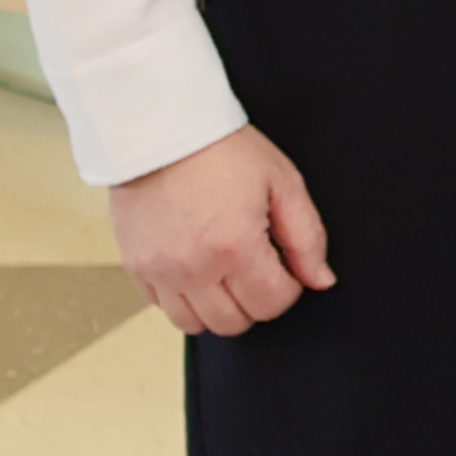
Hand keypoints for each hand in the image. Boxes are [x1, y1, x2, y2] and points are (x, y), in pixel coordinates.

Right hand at [109, 126, 333, 334]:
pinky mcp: (136, 267)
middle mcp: (194, 267)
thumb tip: (320, 279)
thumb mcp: (283, 183)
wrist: (160, 129)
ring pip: (196, 325)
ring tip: (226, 273)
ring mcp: (160, 270)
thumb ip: (307, 238)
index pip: (272, 304)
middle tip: (257, 269)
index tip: (284, 267)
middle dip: (256, 301)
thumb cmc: (222, 150)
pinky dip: (184, 300)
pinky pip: (163, 309)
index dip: (288, 288)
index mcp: (235, 246)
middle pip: (235, 323)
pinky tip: (197, 271)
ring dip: (218, 308)